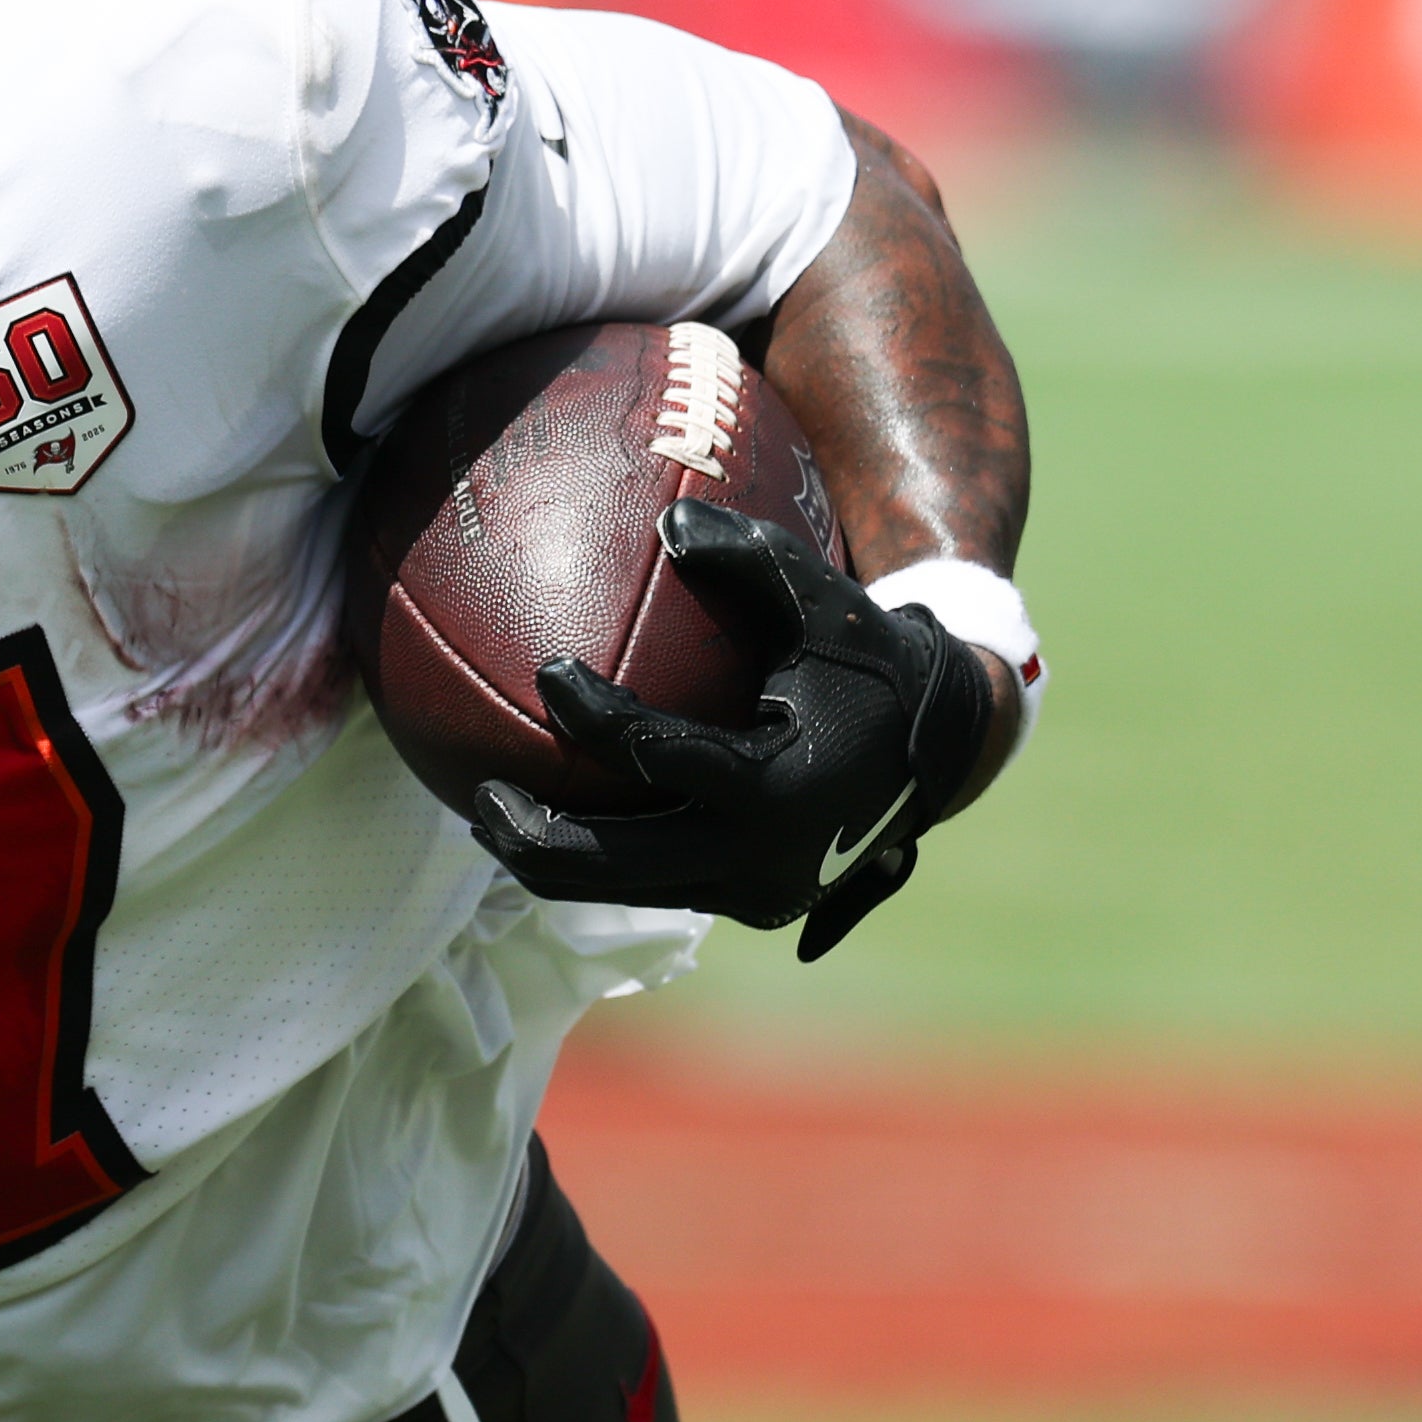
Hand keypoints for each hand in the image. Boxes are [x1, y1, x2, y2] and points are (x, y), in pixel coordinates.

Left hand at [469, 500, 999, 960]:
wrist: (943, 746)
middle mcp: (765, 858)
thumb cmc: (870, 657)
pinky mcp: (747, 902)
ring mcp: (755, 892)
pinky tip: (546, 818)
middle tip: (479, 793)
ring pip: (624, 890)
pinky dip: (595, 862)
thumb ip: (749, 556)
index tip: (546, 672)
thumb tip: (668, 519)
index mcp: (782, 786)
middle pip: (616, 864)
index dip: (593, 719)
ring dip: (550, 859)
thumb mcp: (824, 600)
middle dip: (536, 835)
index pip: (660, 759)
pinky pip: (652, 886)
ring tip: (490, 813)